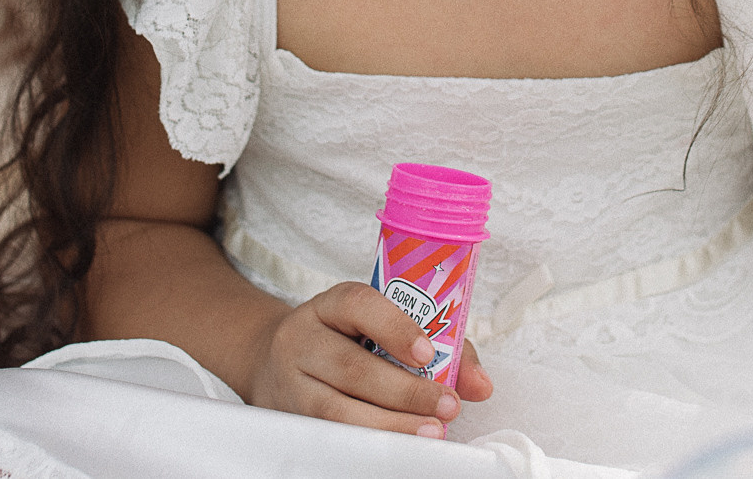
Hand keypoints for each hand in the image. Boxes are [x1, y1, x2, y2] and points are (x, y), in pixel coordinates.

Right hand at [247, 283, 493, 437]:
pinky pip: (329, 435)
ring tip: (431, 432)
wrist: (271, 361)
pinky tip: (398, 448)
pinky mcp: (291, 420)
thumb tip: (481, 384)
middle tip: (448, 406)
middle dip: (405, 392)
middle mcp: (302, 339)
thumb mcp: (381, 328)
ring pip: (336, 409)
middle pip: (351, 367)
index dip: (394, 327)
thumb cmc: (345, 341)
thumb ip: (440, 347)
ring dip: (389, 425)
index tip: (427, 353)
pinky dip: (368, 443)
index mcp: (330, 306)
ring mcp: (291, 383)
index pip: (358, 305)